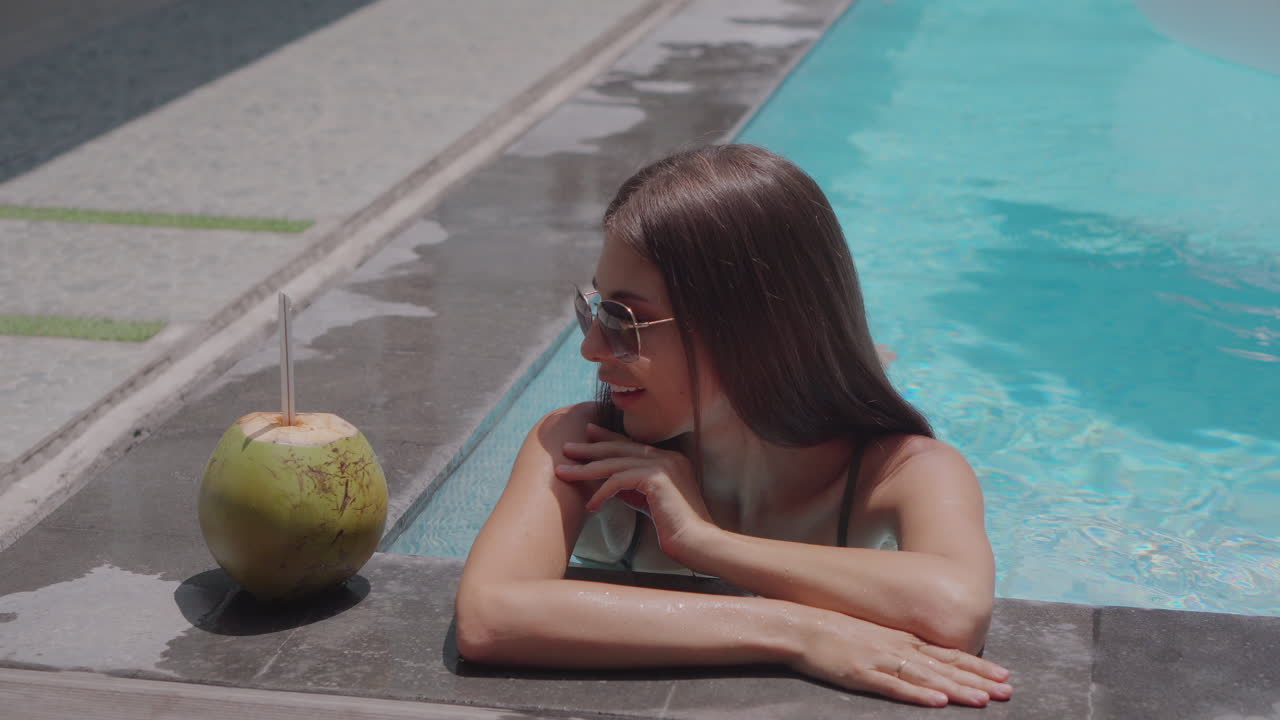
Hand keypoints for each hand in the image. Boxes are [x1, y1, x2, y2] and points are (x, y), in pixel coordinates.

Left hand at [556, 423, 714, 562]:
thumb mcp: (650, 501)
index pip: (632, 444)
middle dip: (590, 448)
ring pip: (615, 463)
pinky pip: (619, 481)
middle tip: (567, 448)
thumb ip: (634, 487)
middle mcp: (667, 457)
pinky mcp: (656, 479)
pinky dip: (601, 492)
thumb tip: (608, 482)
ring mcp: (663, 465)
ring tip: (564, 473)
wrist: (696, 542)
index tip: (588, 434)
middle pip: (620, 448)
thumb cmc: (675, 528)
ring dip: (586, 469)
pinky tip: (590, 505)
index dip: (608, 438)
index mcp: (669, 459)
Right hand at [792, 610, 1011, 707]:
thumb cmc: (834, 631)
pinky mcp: (861, 674)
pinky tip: (937, 701)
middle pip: (945, 666)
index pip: (947, 654)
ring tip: (983, 700)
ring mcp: (880, 660)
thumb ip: (897, 647)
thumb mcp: (873, 635)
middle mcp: (897, 647)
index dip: (977, 665)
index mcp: (901, 639)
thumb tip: (922, 659)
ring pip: (927, 677)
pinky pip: (894, 686)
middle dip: (978, 679)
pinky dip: (917, 694)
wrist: (800, 626)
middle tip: (1007, 690)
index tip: (1002, 674)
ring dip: (957, 689)